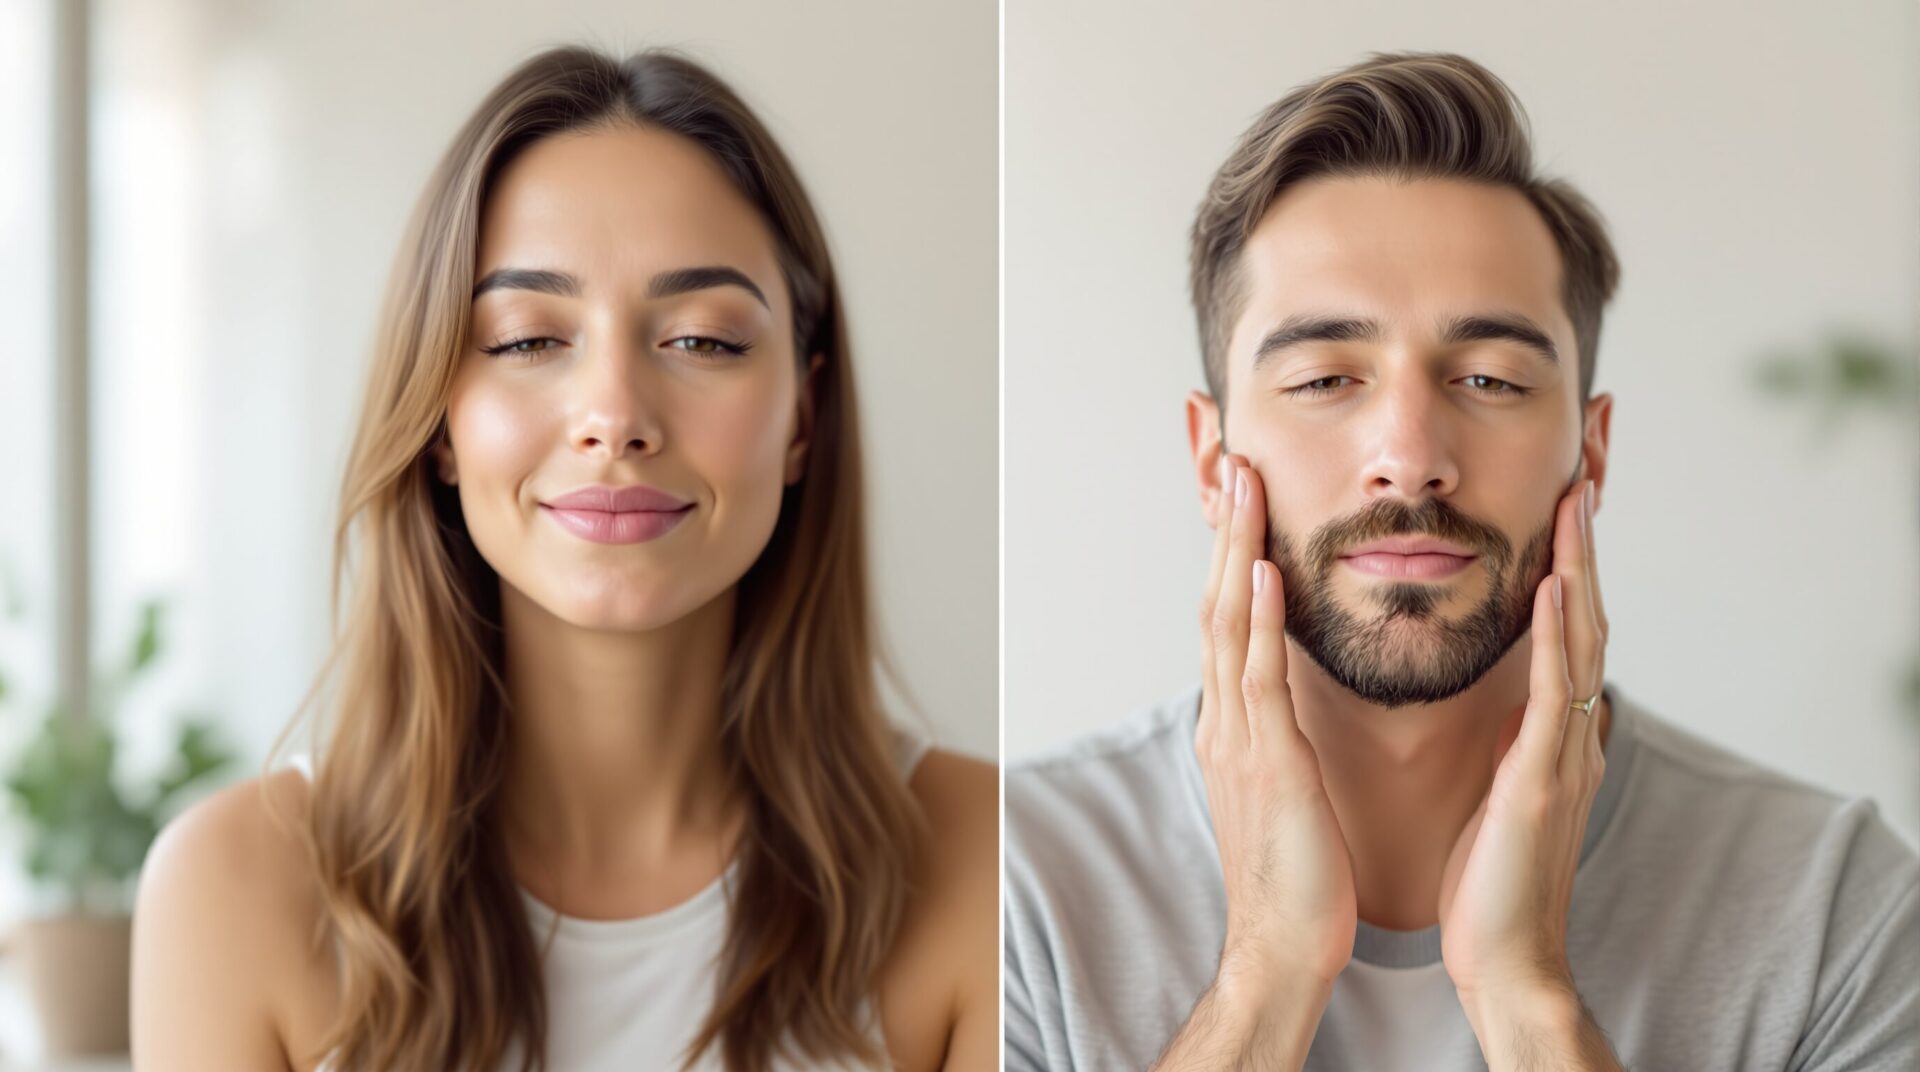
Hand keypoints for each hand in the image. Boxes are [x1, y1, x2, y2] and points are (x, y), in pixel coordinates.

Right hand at [1195, 454, 1356, 990]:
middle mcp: (1225, 724)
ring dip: (1235, 550)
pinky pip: (1257, 677)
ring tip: (1243, 488)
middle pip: (1215, 606)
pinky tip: (1262, 571)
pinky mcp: (1267, 762)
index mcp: (1234, 730)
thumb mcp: (1286, 792)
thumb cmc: (1298, 880)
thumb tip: (1293, 704)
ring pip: (1226, 625)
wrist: (1281, 949)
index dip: (1233, 557)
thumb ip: (1283, 739)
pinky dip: (1255, 618)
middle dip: (1225, 533)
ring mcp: (1238, 740)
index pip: (1227, 624)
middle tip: (1235, 465)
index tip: (1246, 501)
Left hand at [1436, 479, 1608, 1010]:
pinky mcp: (1543, 780)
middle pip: (1585, 618)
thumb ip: (1522, 745)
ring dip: (1580, 568)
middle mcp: (1568, 733)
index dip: (1569, 567)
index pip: (1565, 631)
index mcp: (1551, 734)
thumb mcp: (1506, 793)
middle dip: (1584, 548)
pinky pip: (1554, 695)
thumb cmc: (1492, 882)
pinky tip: (1556, 589)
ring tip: (1576, 501)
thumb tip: (1532, 706)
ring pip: (1582, 641)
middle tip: (1583, 475)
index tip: (1562, 505)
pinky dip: (1559, 637)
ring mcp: (1562, 753)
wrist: (1503, 960)